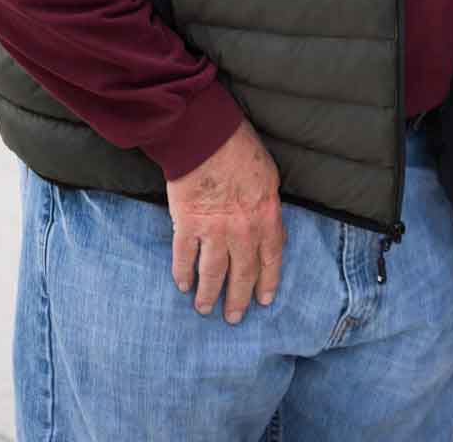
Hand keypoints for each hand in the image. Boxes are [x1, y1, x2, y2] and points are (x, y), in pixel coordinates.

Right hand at [166, 120, 284, 323]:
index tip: (263, 300)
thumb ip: (268, 208)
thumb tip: (270, 230)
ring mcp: (214, 231)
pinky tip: (182, 285)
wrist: (205, 135)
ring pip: (213, 273)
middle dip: (237, 299)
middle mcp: (242, 231)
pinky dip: (182, 274)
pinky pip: (185, 257)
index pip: (270, 259)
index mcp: (266, 216)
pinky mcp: (187, 225)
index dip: (267, 282)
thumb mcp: (269, 176)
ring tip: (203, 309)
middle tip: (233, 318)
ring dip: (208, 295)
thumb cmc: (240, 147)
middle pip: (242, 274)